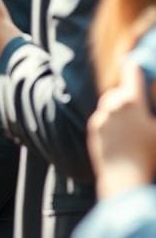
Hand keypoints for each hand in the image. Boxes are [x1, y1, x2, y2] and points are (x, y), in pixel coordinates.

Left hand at [89, 61, 155, 198]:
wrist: (124, 179)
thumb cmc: (150, 155)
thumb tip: (153, 94)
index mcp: (131, 101)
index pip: (131, 72)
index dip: (135, 66)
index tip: (135, 62)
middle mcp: (112, 105)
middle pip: (119, 90)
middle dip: (128, 93)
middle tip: (139, 103)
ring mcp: (100, 117)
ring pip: (109, 103)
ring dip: (118, 107)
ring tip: (132, 122)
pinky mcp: (93, 129)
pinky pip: (103, 118)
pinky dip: (111, 120)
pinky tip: (122, 134)